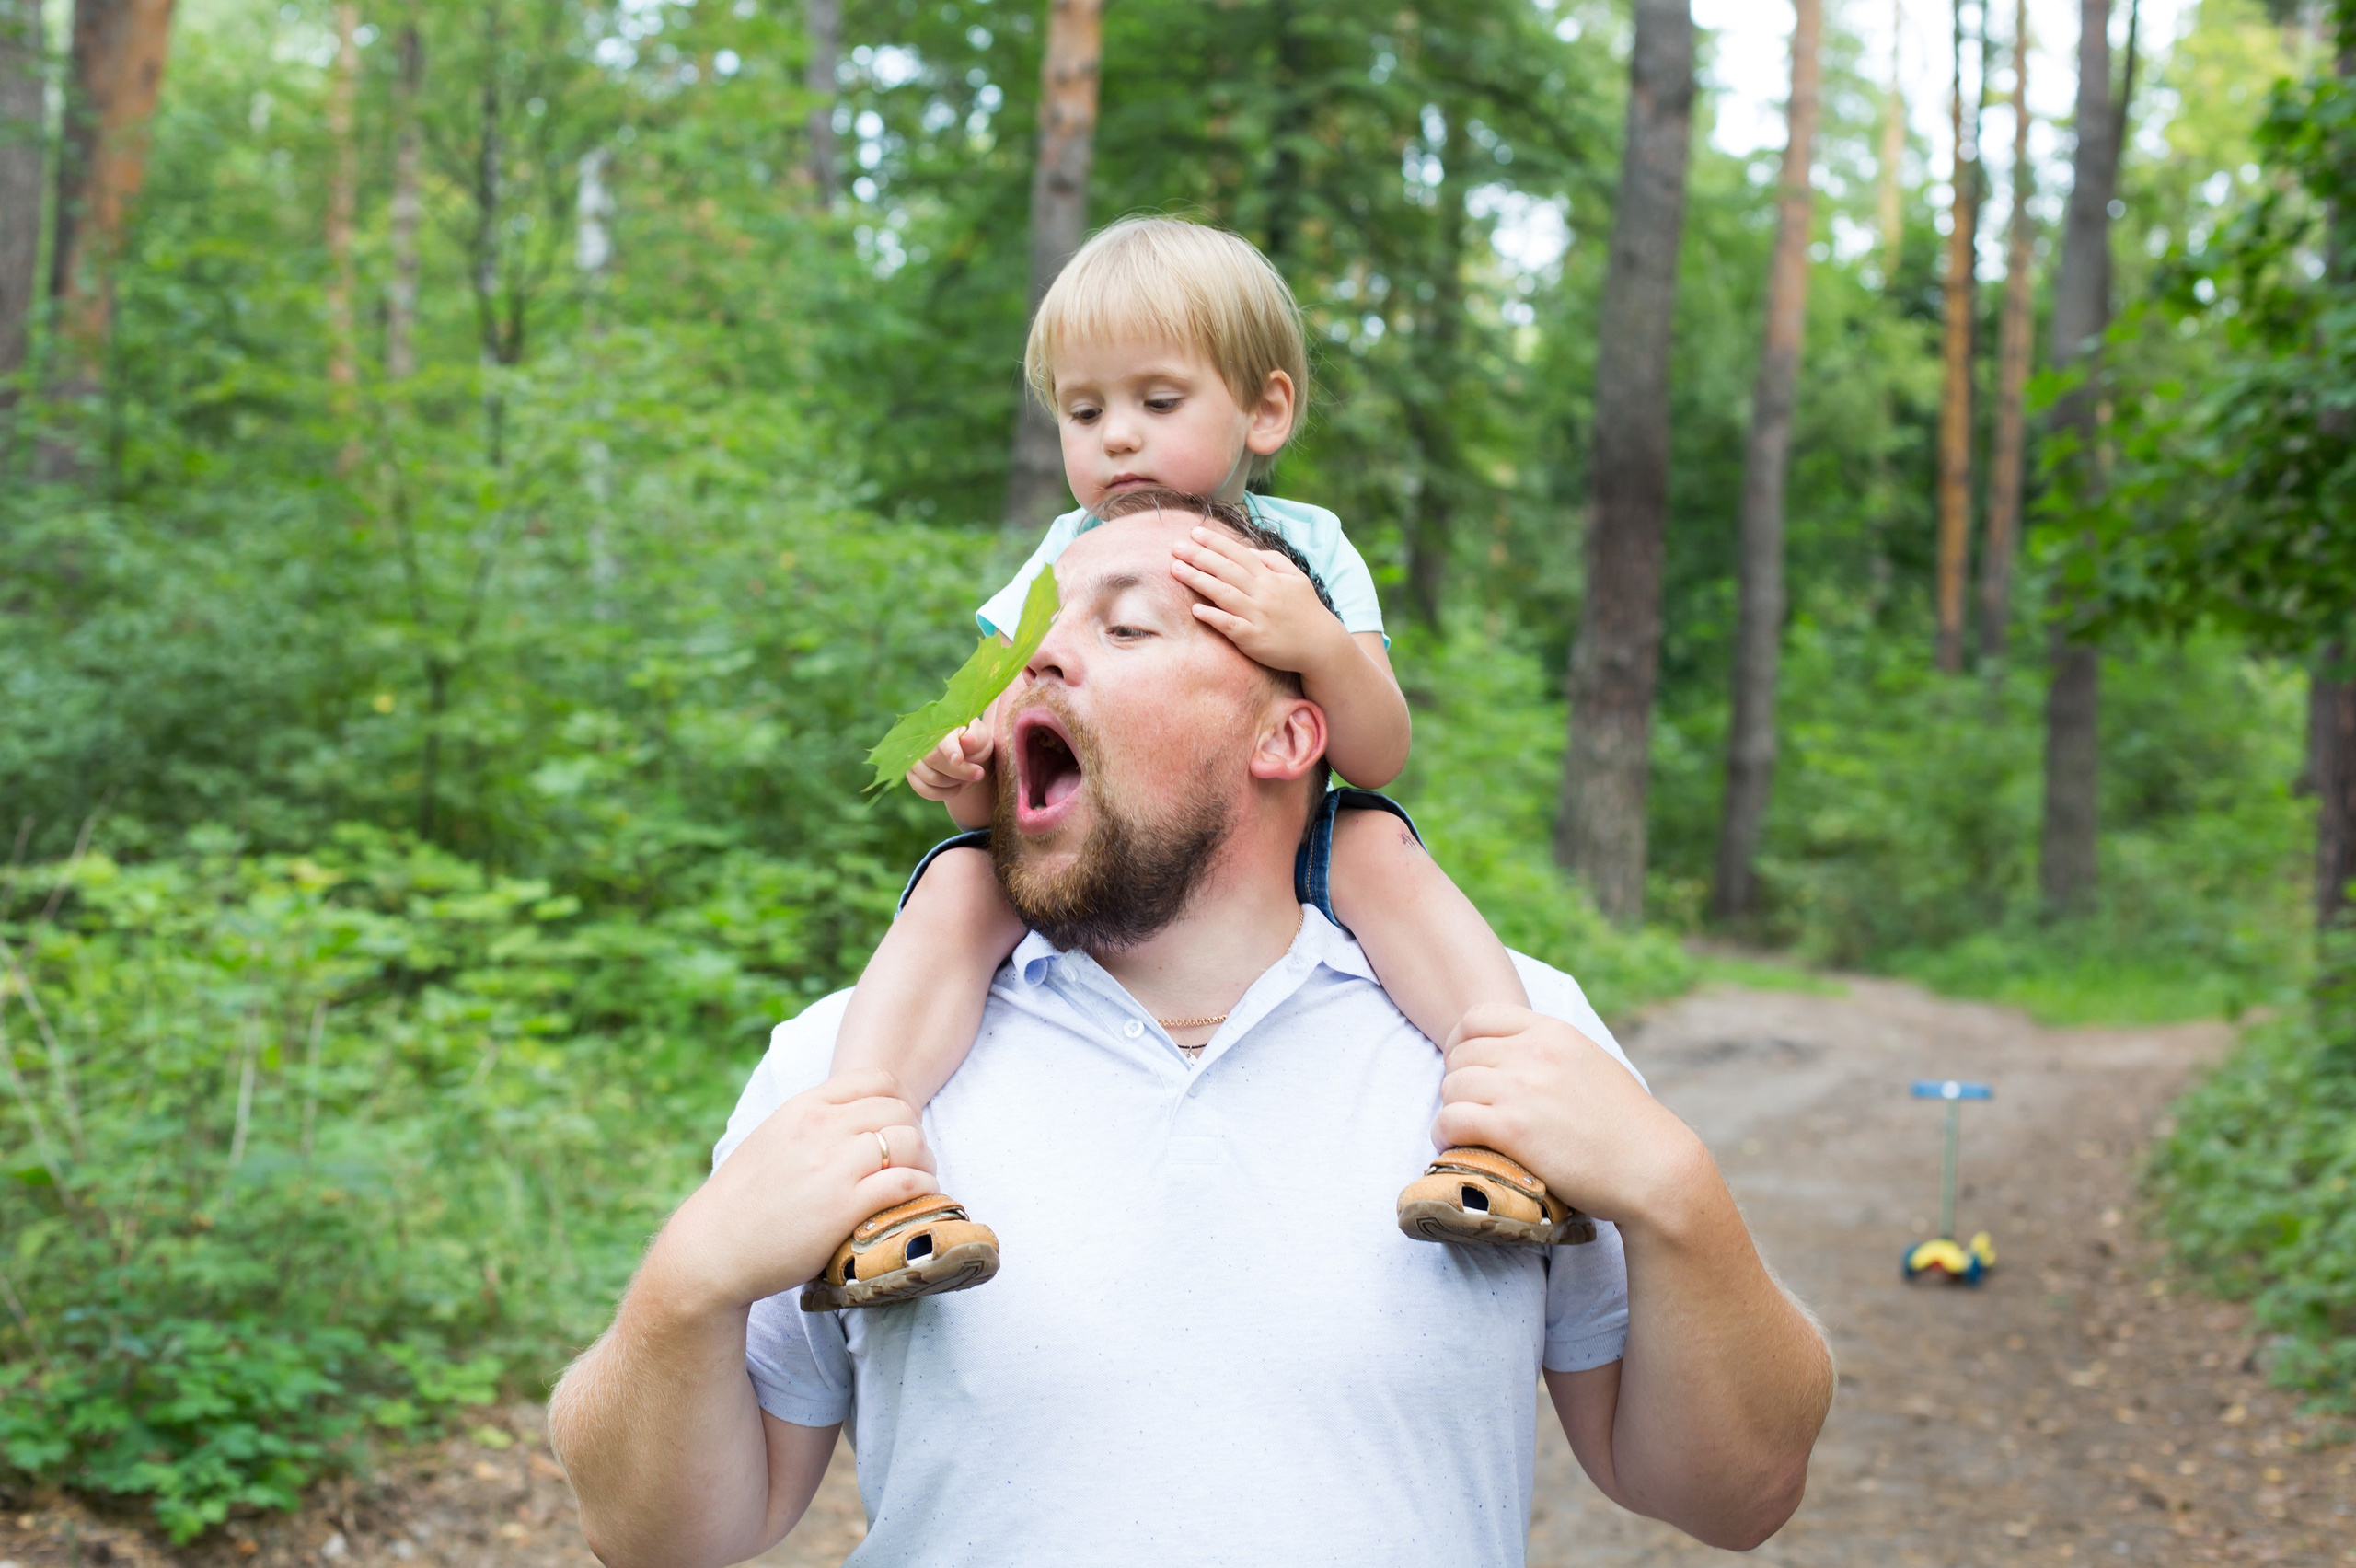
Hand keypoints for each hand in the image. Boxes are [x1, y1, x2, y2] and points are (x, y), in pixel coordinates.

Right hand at [654, 1069, 938, 1315]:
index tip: (895, 1129)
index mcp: (802, 1107)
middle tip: (912, 1160)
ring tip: (920, 1179)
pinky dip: (924, 1188)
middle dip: (914, 1133)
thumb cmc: (742, 1202)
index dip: (898, 1103)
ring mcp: (834, 1166)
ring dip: (924, 1161)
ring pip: (909, 1142)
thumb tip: (853, 1119)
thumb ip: (811, 1124)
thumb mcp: (772, 1140)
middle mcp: (820, 1128)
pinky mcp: (846, 1206)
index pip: (877, 1079)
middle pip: (900, 1110)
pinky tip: (919, 1199)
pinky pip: (907, 1182)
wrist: (713, 1250)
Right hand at [907, 721, 994, 828]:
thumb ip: (975, 737)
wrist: (968, 758)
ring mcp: (914, 757)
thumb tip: (966, 740)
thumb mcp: (981, 737)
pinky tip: (955, 788)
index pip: (941, 738)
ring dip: (951, 783)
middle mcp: (921, 739)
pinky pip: (922, 789)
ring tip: (966, 778)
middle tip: (979, 774)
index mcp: (940, 724)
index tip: (958, 760)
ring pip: (928, 777)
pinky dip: (942, 793)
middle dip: (958, 772)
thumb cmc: (975, 743)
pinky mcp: (912, 774)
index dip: (949, 749)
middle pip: (932, 759)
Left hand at [1170, 526, 1350, 676]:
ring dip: (1198, 580)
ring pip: (1224, 594)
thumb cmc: (1306, 611)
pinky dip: (1213, 616)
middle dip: (1199, 556)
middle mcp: (1262, 593)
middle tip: (1175, 547)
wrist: (1321, 646)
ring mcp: (1257, 616)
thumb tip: (1250, 552)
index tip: (1194, 532)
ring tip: (1176, 569)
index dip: (1216, 543)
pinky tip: (1196, 609)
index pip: (1239, 555)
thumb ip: (1274, 561)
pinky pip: (1230, 625)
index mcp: (1270, 578)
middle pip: (1226, 570)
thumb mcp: (1297, 579)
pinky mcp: (1254, 639)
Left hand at [1433, 1005, 1707, 1229]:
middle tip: (1470, 1110)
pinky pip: (1450, 1120)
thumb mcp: (1590, 1064)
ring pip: (1451, 1087)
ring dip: (1451, 1111)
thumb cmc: (1625, 1126)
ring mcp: (1521, 1089)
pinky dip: (1445, 1135)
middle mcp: (1534, 1052)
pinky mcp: (1512, 1129)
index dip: (1460, 1043)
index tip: (1466, 1069)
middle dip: (1458, 1083)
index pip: (1477, 1016)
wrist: (1653, 1169)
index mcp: (1553, 1031)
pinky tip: (1457, 1147)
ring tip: (1464, 1132)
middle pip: (1460, 1055)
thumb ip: (1551, 1051)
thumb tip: (1512, 1053)